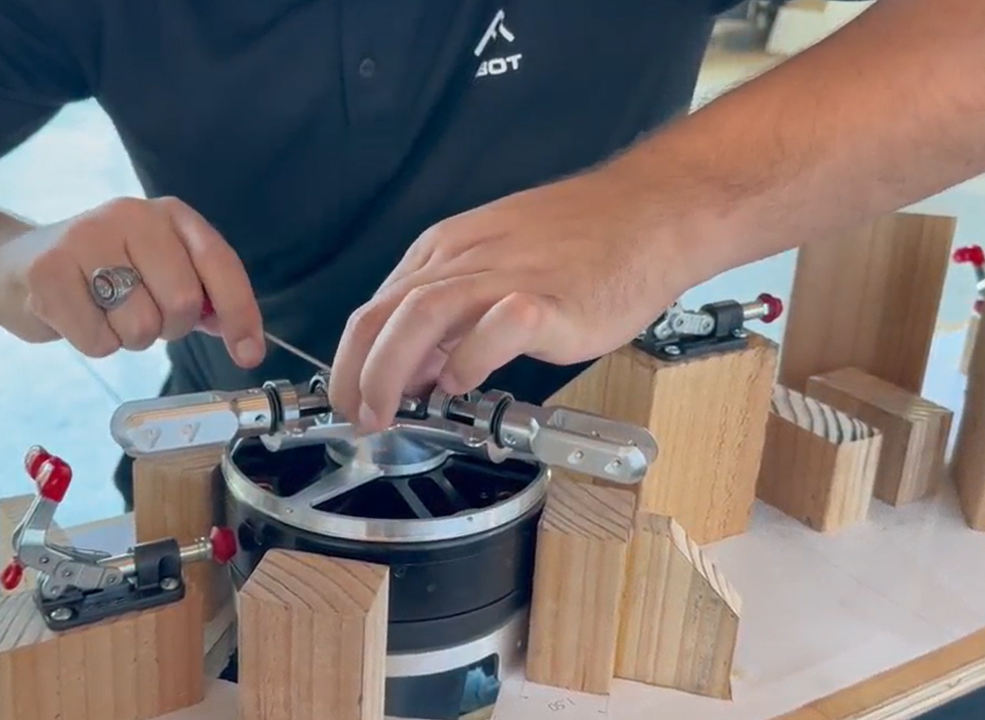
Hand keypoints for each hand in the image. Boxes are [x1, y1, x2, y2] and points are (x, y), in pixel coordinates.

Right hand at [0, 197, 265, 365]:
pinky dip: (93, 343)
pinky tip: (75, 316)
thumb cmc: (98, 275)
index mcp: (168, 214)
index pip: (219, 263)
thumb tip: (244, 338)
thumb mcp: (156, 270)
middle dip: (168, 328)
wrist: (12, 266)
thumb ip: (202, 296)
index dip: (240, 313)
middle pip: (182, 303)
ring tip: (103, 312)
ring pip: (142, 327)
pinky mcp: (48, 272)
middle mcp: (130, 215)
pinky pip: (98, 341)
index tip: (249, 353)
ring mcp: (86, 238)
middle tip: (140, 314)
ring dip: (128, 338)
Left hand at [329, 170, 699, 432]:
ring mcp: (508, 276)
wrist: (652, 212)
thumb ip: (450, 319)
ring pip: (422, 314)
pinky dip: (471, 357)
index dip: (354, 362)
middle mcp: (465, 258)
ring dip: (391, 369)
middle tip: (357, 416)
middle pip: (384, 313)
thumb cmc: (580, 243)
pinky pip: (499, 326)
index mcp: (446, 252)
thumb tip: (412, 372)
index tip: (352, 399)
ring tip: (388, 411)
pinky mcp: (552, 300)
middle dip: (357, 372)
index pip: (376, 308)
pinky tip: (464, 383)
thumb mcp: (493, 270)